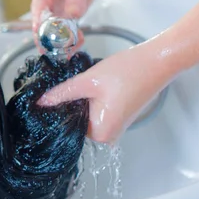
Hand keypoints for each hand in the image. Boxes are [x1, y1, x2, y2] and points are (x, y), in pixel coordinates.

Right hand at [31, 0, 98, 50]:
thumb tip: (72, 15)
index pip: (38, 8)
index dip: (39, 23)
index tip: (42, 36)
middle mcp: (44, 3)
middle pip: (40, 24)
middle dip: (47, 38)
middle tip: (55, 50)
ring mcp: (52, 12)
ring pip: (51, 32)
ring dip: (60, 42)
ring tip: (70, 49)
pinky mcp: (62, 19)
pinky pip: (64, 32)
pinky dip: (70, 40)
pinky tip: (77, 43)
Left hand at [37, 45, 173, 143]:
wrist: (157, 61)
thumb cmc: (128, 71)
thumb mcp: (88, 81)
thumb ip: (62, 93)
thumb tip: (40, 102)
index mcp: (100, 134)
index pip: (66, 126)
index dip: (56, 110)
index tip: (45, 98)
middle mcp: (108, 137)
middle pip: (75, 122)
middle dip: (68, 105)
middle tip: (65, 87)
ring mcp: (114, 129)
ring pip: (84, 116)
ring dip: (79, 102)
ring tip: (83, 85)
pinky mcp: (117, 119)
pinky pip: (94, 113)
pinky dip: (89, 101)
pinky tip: (91, 88)